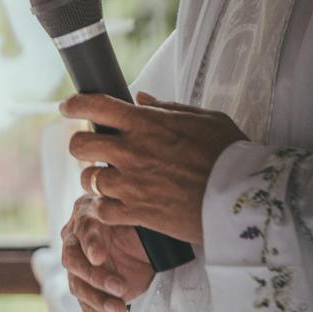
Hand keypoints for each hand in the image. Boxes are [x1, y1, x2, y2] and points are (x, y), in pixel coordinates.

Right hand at [61, 192, 153, 311]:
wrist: (149, 244)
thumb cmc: (138, 225)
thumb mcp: (134, 215)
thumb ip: (124, 215)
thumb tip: (116, 215)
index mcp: (85, 219)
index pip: (82, 232)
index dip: (90, 245)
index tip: (100, 258)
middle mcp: (75, 244)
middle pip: (73, 263)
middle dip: (95, 278)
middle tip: (119, 288)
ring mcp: (80, 268)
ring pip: (78, 287)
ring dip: (98, 300)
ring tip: (119, 310)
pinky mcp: (89, 288)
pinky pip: (87, 304)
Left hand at [62, 92, 246, 245]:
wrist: (244, 197)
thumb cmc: (229, 154)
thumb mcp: (205, 119)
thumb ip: (167, 108)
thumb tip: (140, 98)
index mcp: (146, 123)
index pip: (94, 105)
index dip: (74, 104)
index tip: (68, 107)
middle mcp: (131, 151)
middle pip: (79, 145)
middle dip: (81, 146)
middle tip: (94, 150)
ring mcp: (130, 183)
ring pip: (87, 178)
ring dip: (95, 179)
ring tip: (111, 180)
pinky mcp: (134, 212)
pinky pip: (100, 209)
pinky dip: (105, 208)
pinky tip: (117, 205)